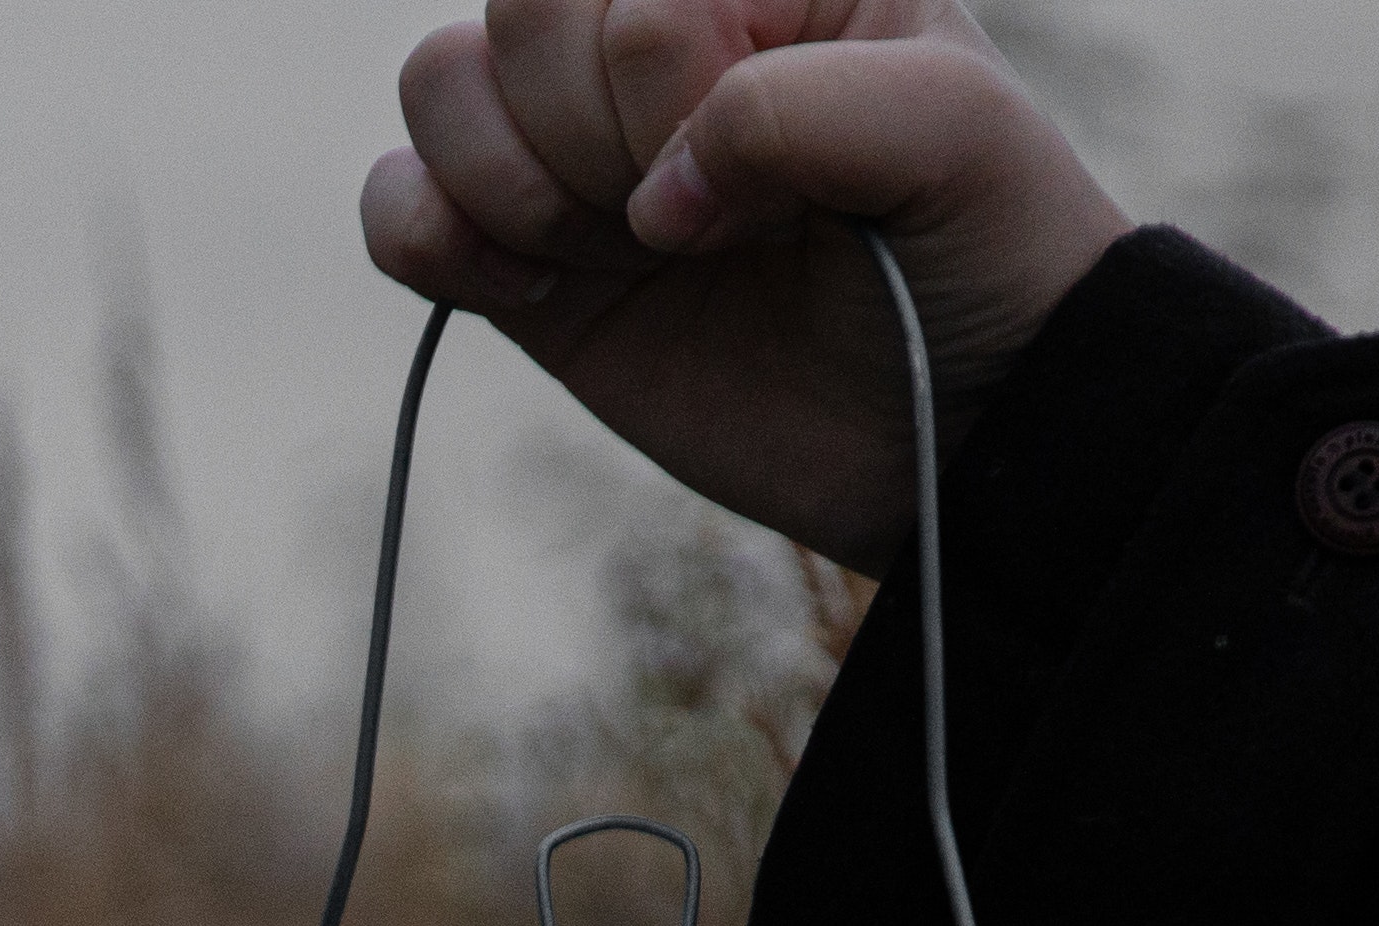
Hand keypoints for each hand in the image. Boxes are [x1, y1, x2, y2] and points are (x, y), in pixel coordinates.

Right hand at [364, 1, 1132, 576]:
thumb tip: (654, 199)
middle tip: (700, 225)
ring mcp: (581, 148)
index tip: (777, 185)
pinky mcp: (526, 261)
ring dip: (515, 187)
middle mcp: (658, 37)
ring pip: (439, 83)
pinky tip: (529, 292)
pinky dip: (425, 239)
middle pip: (519, 12)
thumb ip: (796, 109)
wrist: (966, 430)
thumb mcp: (950, 138)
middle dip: (595, 135)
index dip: (666, 85)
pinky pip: (394, 203)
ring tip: (625, 256)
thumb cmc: (984, 253)